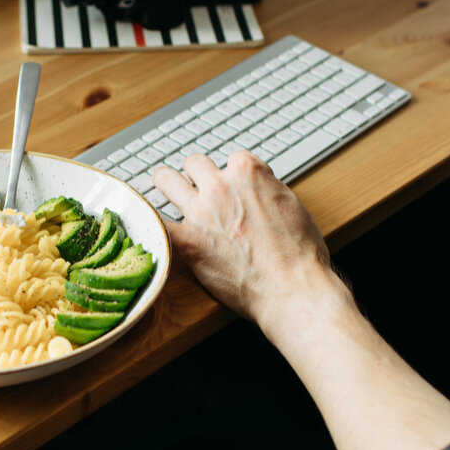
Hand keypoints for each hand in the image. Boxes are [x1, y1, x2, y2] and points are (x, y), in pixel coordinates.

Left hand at [152, 151, 345, 329]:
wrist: (294, 290)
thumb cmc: (301, 255)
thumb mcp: (291, 204)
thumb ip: (267, 190)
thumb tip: (257, 189)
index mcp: (249, 171)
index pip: (230, 159)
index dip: (231, 175)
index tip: (232, 188)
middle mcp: (221, 186)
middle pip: (194, 164)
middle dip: (197, 176)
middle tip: (197, 189)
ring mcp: (200, 212)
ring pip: (166, 180)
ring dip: (167, 186)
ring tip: (166, 193)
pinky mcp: (187, 242)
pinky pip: (155, 223)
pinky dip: (151, 223)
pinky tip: (149, 223)